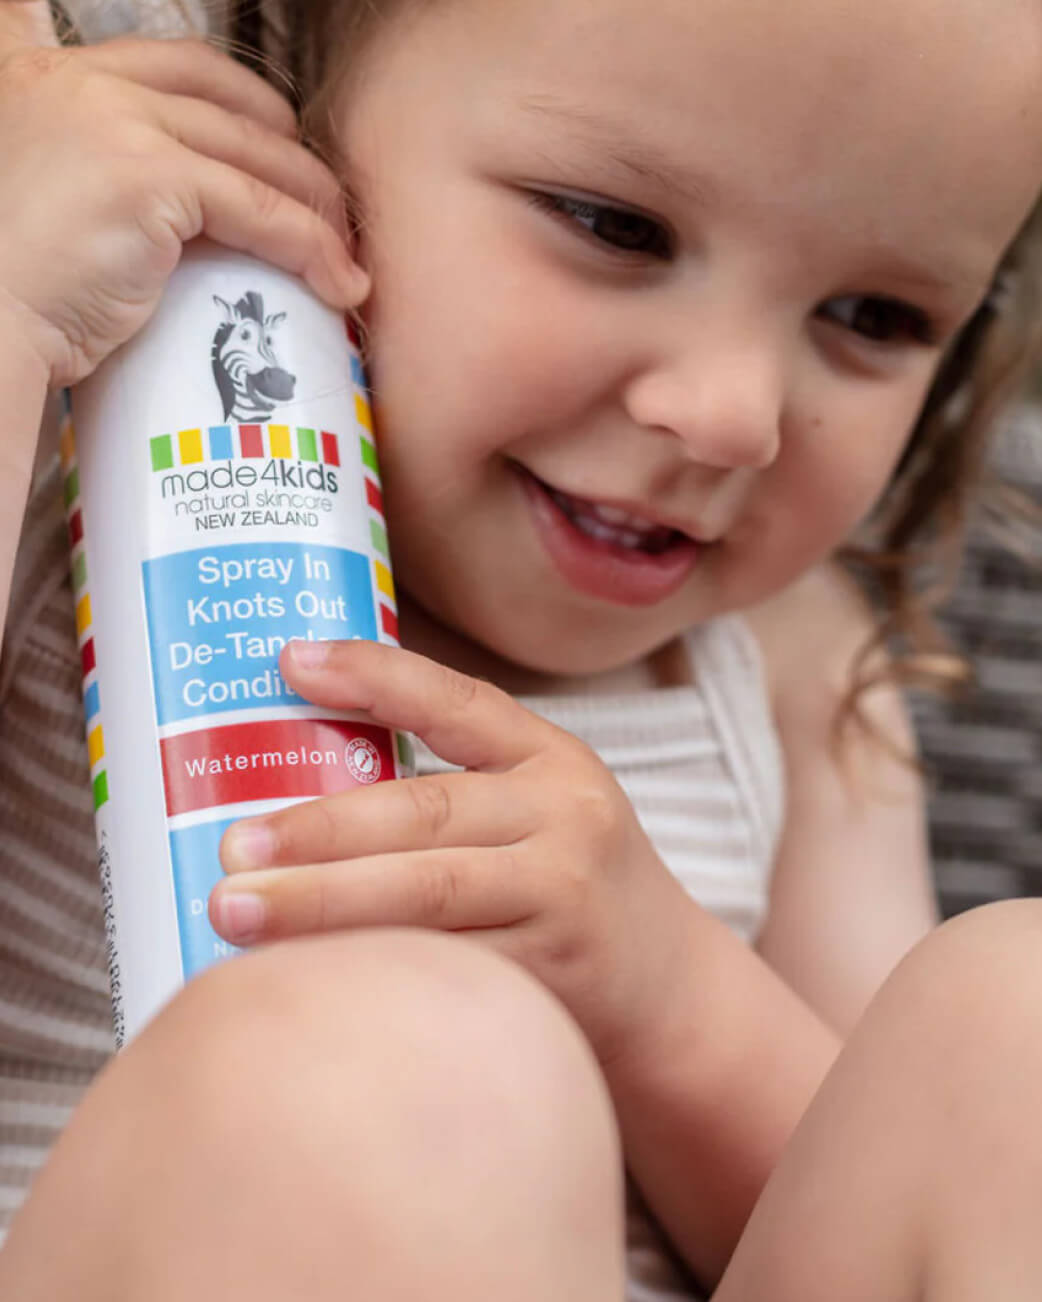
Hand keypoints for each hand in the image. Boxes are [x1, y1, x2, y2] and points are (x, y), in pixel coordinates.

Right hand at [0, 3, 367, 388]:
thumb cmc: (14, 290)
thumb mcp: (55, 197)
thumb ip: (100, 170)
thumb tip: (173, 216)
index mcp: (50, 77)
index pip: (178, 64)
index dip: (246, 100)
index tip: (284, 140)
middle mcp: (82, 83)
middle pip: (227, 102)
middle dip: (292, 154)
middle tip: (331, 206)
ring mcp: (116, 122)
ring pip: (253, 156)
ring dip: (315, 207)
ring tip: (346, 252)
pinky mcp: (149, 176)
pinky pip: (259, 209)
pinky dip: (310, 247)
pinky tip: (339, 281)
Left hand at [210, 639, 699, 1064]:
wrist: (667, 987)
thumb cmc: (570, 883)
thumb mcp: (541, 806)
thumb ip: (456, 784)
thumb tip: (299, 771)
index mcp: (553, 759)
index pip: (458, 701)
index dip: (373, 676)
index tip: (289, 662)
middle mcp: (565, 816)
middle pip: (424, 812)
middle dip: (318, 832)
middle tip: (232, 847)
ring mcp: (562, 895)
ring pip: (427, 891)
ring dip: (321, 902)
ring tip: (236, 909)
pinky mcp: (552, 973)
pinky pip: (445, 968)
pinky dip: (368, 966)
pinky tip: (305, 971)